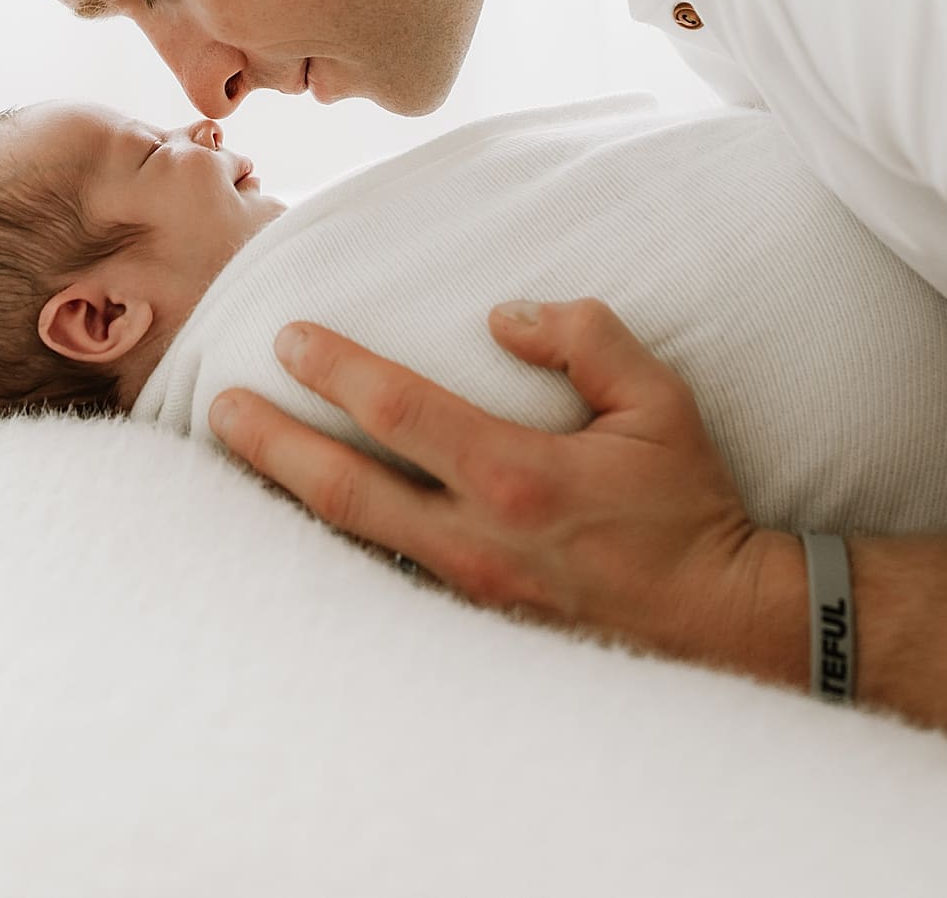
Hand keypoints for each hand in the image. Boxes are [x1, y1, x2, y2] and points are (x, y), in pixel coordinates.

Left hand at [209, 298, 791, 669]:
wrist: (725, 624)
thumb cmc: (690, 504)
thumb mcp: (658, 399)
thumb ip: (583, 339)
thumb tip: (504, 316)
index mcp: (515, 475)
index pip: (398, 409)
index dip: (334, 369)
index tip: (289, 336)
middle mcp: (476, 541)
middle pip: (345, 491)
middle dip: (273, 445)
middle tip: (221, 406)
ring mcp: (469, 596)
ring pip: (352, 547)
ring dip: (289, 502)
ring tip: (236, 463)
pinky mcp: (475, 629)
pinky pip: (385, 586)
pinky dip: (333, 555)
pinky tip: (300, 532)